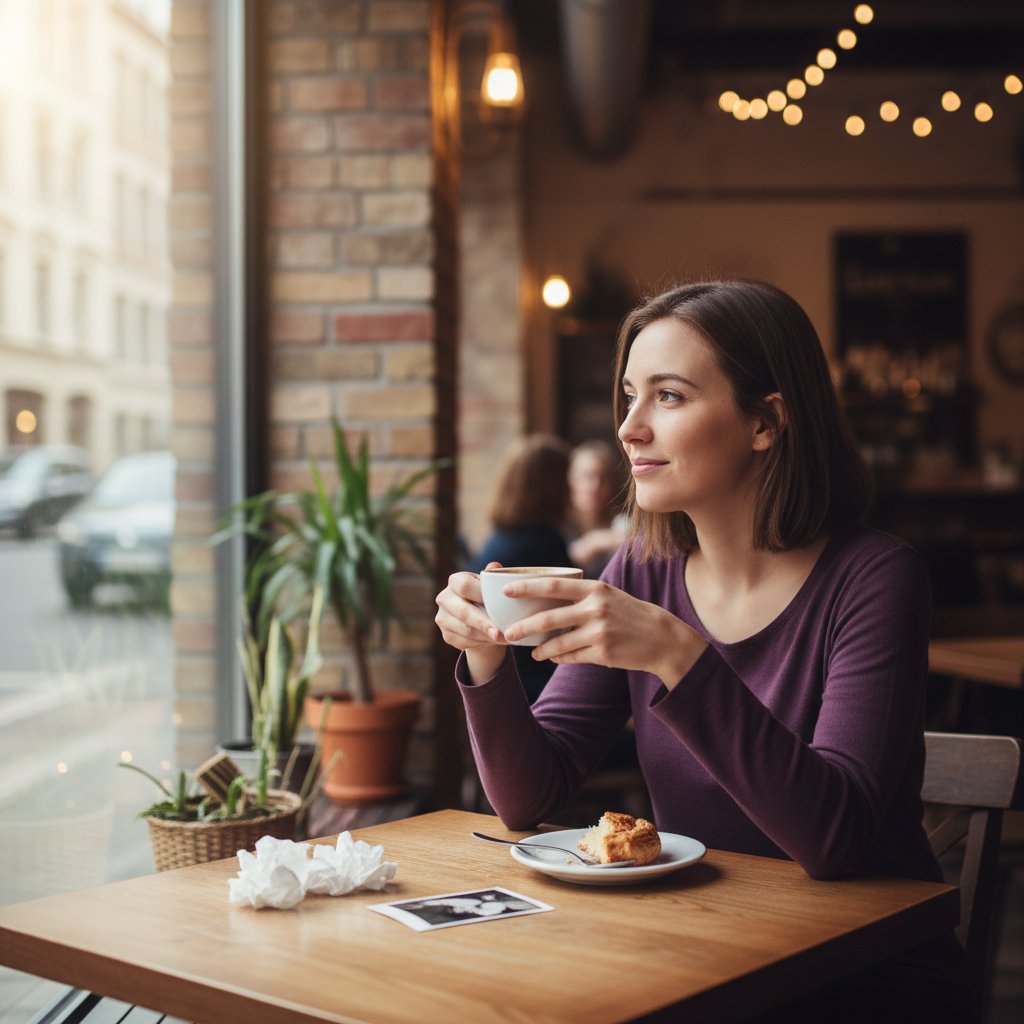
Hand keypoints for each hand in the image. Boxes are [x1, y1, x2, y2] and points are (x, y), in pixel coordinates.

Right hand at [434, 562, 506, 681]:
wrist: (478, 617)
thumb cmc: (487, 596)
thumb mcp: (491, 585)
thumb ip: (493, 576)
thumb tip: (495, 566)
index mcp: (454, 581)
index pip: (464, 586)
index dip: (481, 595)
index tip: (499, 604)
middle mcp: (444, 598)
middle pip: (464, 612)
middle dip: (484, 624)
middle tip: (500, 633)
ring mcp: (442, 618)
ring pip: (466, 630)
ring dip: (486, 637)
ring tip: (504, 639)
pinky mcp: (446, 635)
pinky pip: (465, 642)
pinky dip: (482, 643)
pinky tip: (494, 642)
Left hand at [501, 577, 706, 687]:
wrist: (661, 637)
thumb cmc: (629, 613)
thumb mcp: (608, 595)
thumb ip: (580, 595)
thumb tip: (545, 599)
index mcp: (594, 589)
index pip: (553, 585)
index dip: (527, 587)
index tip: (506, 590)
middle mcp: (595, 609)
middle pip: (549, 618)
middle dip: (524, 627)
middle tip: (507, 632)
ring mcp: (599, 632)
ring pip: (558, 642)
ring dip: (541, 649)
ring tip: (531, 653)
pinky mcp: (603, 653)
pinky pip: (572, 657)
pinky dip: (560, 658)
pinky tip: (553, 658)